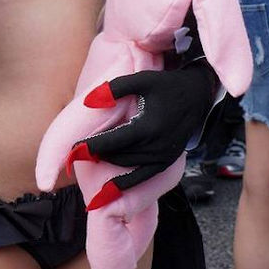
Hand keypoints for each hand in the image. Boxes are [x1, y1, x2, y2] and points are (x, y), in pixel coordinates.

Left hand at [69, 61, 219, 207]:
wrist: (197, 97)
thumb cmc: (165, 85)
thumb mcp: (141, 79)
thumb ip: (114, 89)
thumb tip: (88, 102)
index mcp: (148, 126)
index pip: (111, 141)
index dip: (89, 147)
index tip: (71, 149)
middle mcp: (156, 145)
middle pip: (116, 156)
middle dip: (95, 155)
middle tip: (75, 155)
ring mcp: (162, 157)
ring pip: (126, 166)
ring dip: (107, 163)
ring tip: (90, 158)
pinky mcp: (166, 163)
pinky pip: (141, 177)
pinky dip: (124, 183)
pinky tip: (107, 188)